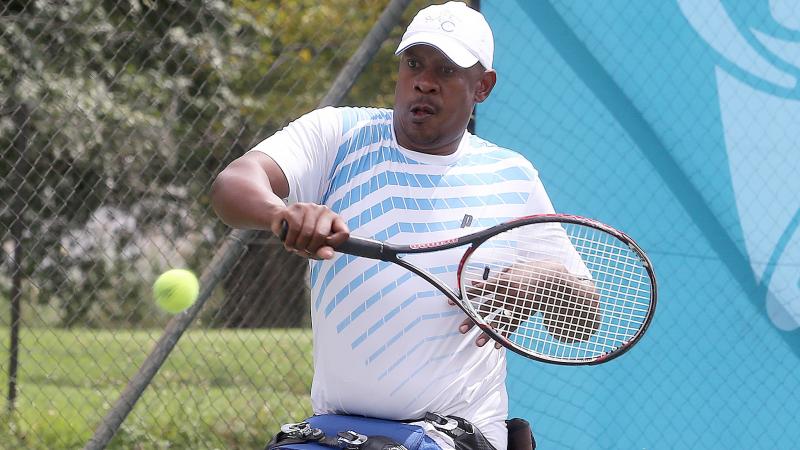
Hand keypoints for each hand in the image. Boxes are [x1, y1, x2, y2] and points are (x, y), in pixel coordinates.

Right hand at [270, 203, 348, 259]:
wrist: (280, 221)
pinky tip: (289, 242)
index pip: (344, 233)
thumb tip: (329, 255)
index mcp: (334, 219)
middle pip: (322, 235)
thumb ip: (323, 251)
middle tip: (304, 249)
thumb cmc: (301, 235)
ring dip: (298, 246)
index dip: (333, 245)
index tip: (324, 247)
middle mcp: (324, 211)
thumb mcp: (314, 246)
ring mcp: (309, 208)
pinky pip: (295, 229)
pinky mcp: (295, 209)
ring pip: (307, 233)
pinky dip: (290, 241)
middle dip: (311, 248)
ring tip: (295, 246)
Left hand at [458, 261, 600, 346]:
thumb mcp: (511, 270)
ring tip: (477, 344)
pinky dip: (505, 335)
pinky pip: (514, 326)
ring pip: (500, 321)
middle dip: (473, 319)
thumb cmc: (529, 271)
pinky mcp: (526, 312)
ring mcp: (519, 305)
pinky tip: (497, 345)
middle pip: (487, 308)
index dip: (465, 295)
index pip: (480, 289)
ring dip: (488, 333)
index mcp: (504, 280)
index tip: (451, 302)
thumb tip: (473, 282)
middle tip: (460, 329)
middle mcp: (510, 294)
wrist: (555, 279)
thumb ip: (493, 277)